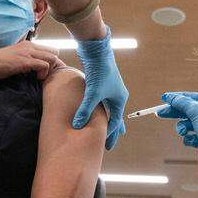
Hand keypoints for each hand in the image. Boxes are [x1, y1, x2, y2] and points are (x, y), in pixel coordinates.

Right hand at [0, 41, 61, 81]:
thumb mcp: (14, 60)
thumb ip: (24, 61)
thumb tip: (33, 70)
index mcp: (27, 45)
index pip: (49, 50)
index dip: (50, 62)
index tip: (44, 73)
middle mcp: (29, 45)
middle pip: (54, 52)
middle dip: (53, 65)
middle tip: (45, 76)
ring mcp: (27, 52)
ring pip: (52, 58)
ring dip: (50, 70)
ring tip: (40, 78)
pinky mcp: (25, 61)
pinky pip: (45, 65)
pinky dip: (44, 73)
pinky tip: (37, 79)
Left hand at [72, 27, 128, 149]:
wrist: (97, 51)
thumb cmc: (99, 72)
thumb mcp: (92, 93)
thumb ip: (85, 110)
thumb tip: (77, 126)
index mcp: (120, 99)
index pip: (115, 122)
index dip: (109, 134)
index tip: (104, 146)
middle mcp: (117, 95)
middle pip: (115, 118)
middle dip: (112, 132)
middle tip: (109, 145)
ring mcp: (110, 89)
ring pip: (108, 111)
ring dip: (105, 122)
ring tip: (102, 132)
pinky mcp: (101, 84)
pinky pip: (101, 103)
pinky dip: (98, 112)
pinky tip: (92, 114)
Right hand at [158, 91, 197, 176]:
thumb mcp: (196, 110)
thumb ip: (182, 102)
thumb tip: (169, 97)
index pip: (194, 97)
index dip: (178, 98)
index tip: (164, 98)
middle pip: (189, 111)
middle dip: (174, 112)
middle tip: (159, 113)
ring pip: (189, 125)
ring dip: (182, 127)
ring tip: (183, 131)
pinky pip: (192, 138)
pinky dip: (189, 139)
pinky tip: (192, 141)